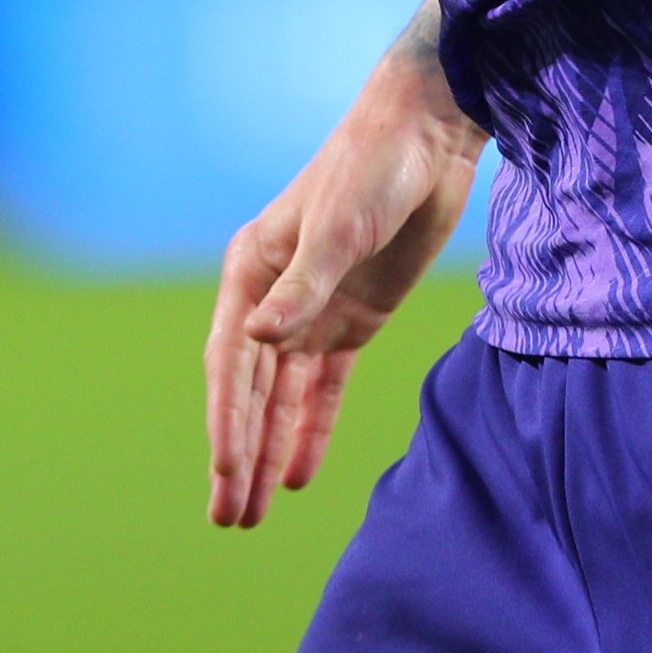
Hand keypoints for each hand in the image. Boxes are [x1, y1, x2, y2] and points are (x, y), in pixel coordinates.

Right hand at [204, 37, 481, 529]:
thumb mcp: (338, 227)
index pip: (232, 362)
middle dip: (238, 454)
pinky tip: (296, 475)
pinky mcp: (354, 318)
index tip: (224, 472)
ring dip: (267, 451)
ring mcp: (313, 311)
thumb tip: (259, 343)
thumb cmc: (372, 167)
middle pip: (250, 391)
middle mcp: (273, 297)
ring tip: (250, 513)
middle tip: (227, 518)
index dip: (227, 421)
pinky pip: (325, 387)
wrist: (427, 135)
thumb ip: (303, 288)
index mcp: (250, 271)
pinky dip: (311, 429)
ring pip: (283, 398)